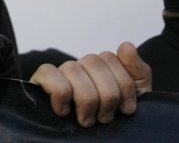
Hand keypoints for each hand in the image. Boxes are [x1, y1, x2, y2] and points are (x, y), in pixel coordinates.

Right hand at [28, 41, 150, 127]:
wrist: (106, 139)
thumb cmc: (114, 119)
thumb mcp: (136, 96)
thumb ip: (137, 70)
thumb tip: (126, 45)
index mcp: (103, 66)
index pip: (111, 58)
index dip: (123, 87)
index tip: (126, 109)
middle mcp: (82, 66)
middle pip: (94, 63)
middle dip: (106, 96)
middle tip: (105, 118)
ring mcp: (62, 71)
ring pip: (73, 70)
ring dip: (85, 100)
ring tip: (88, 120)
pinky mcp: (42, 79)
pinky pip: (49, 73)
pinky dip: (60, 94)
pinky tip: (65, 111)